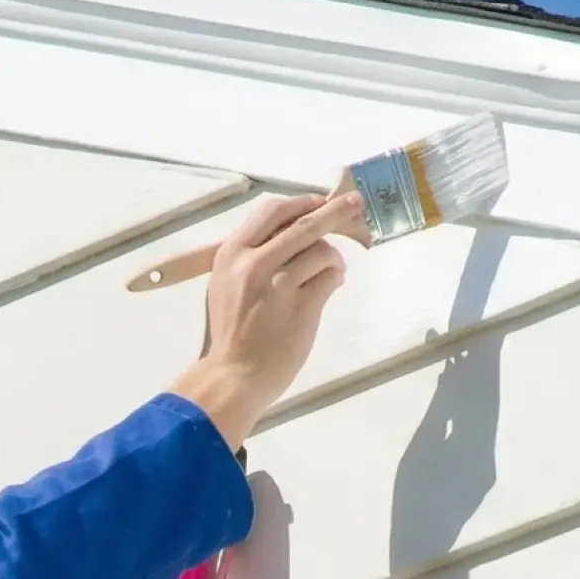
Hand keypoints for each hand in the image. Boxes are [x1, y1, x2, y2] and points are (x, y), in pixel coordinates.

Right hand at [166, 186, 361, 449]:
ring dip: (333, 258)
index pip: (271, 212)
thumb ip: (251, 257)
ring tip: (332, 271)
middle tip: (354, 203)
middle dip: (333, 211)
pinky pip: (331, 276)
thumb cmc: (230, 333)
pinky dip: (335, 278)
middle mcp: (252, 264)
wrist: (232, 375)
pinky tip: (330, 287)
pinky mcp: (302, 306)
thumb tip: (293, 233)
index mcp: (230, 255)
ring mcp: (278, 285)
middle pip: (303, 223)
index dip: (300, 203)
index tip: (317, 203)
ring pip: (321, 250)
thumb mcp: (226, 285)